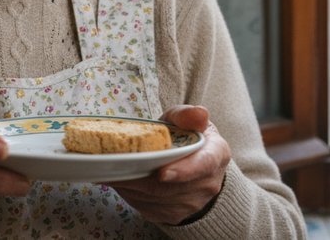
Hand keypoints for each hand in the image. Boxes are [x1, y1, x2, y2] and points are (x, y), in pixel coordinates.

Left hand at [105, 105, 230, 224]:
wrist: (192, 163)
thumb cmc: (185, 137)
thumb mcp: (185, 119)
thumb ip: (186, 115)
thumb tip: (198, 113)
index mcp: (216, 154)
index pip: (203, 164)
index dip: (183, 170)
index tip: (162, 173)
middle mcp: (209, 183)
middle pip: (171, 186)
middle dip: (141, 177)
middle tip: (115, 166)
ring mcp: (193, 203)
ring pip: (156, 199)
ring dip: (132, 186)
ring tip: (112, 170)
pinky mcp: (176, 215)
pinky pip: (149, 208)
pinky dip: (131, 195)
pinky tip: (122, 181)